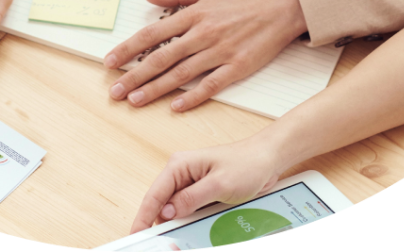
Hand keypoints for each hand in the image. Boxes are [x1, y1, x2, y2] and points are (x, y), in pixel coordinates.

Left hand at [104, 0, 306, 110]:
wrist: (282, 5)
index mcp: (193, 15)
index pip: (152, 34)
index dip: (129, 49)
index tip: (110, 61)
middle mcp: (202, 34)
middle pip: (161, 58)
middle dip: (134, 76)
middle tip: (115, 91)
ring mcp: (219, 52)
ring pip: (180, 75)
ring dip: (155, 89)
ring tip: (135, 100)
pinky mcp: (237, 67)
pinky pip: (210, 85)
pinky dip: (192, 97)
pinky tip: (175, 107)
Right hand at [130, 135, 283, 232]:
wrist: (266, 160)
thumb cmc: (246, 163)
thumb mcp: (219, 185)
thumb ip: (191, 199)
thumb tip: (168, 212)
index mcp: (180, 165)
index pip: (154, 194)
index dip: (143, 217)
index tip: (137, 235)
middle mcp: (181, 173)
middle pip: (161, 204)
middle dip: (158, 225)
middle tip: (157, 245)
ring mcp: (191, 184)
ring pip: (174, 210)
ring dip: (175, 226)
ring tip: (174, 242)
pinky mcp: (201, 193)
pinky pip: (188, 211)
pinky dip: (187, 223)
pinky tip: (191, 233)